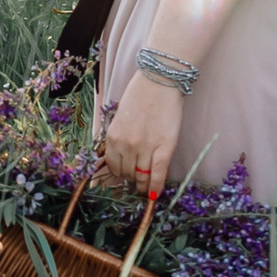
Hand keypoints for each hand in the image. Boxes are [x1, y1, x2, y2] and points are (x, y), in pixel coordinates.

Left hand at [98, 70, 182, 200]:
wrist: (160, 80)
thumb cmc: (140, 94)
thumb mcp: (121, 117)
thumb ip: (119, 138)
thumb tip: (123, 159)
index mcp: (112, 137)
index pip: (112, 166)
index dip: (120, 173)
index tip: (125, 177)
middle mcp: (125, 145)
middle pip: (127, 173)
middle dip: (132, 178)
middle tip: (138, 180)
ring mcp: (144, 147)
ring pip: (141, 176)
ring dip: (143, 184)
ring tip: (146, 189)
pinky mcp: (164, 147)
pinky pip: (157, 174)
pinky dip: (155, 187)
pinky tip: (154, 197)